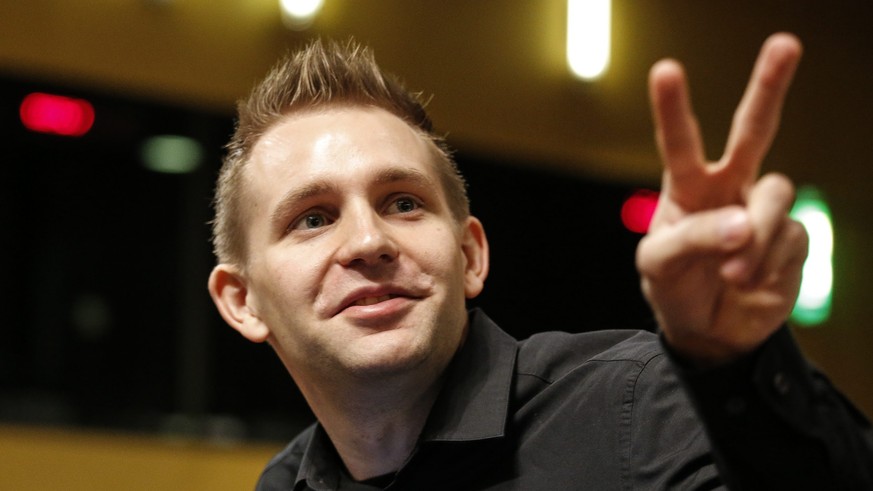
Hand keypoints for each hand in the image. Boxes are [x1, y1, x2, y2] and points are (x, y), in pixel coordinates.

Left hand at [637, 33, 809, 365]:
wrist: (709, 333)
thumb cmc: (675, 289)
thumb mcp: (660, 266)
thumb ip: (692, 239)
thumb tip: (741, 224)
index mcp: (686, 188)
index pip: (679, 142)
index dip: (673, 107)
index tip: (665, 70)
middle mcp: (728, 188)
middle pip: (753, 130)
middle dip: (769, 87)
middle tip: (785, 43)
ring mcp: (761, 211)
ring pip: (774, 193)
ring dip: (753, 233)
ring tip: (733, 273)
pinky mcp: (791, 238)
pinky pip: (788, 238)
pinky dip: (767, 264)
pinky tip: (749, 283)